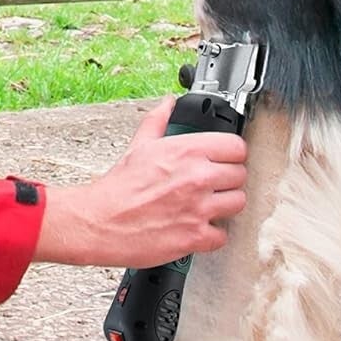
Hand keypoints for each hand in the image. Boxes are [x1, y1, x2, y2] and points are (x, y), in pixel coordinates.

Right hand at [34, 98, 248, 266]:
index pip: (236, 147)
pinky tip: (198, 227)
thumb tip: (168, 104)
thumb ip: (159, 121)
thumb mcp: (138, 146)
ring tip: (208, 206)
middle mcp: (197, 177)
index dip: (231, 154)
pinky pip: (222, 235)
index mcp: (186, 151)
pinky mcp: (195, 236)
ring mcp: (198, 208)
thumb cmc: (118, 188)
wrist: (100, 222)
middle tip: (213, 185)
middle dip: (228, 180)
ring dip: (225, 206)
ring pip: (237, 203)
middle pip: (240, 175)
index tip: (224, 159)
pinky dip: (212, 234)